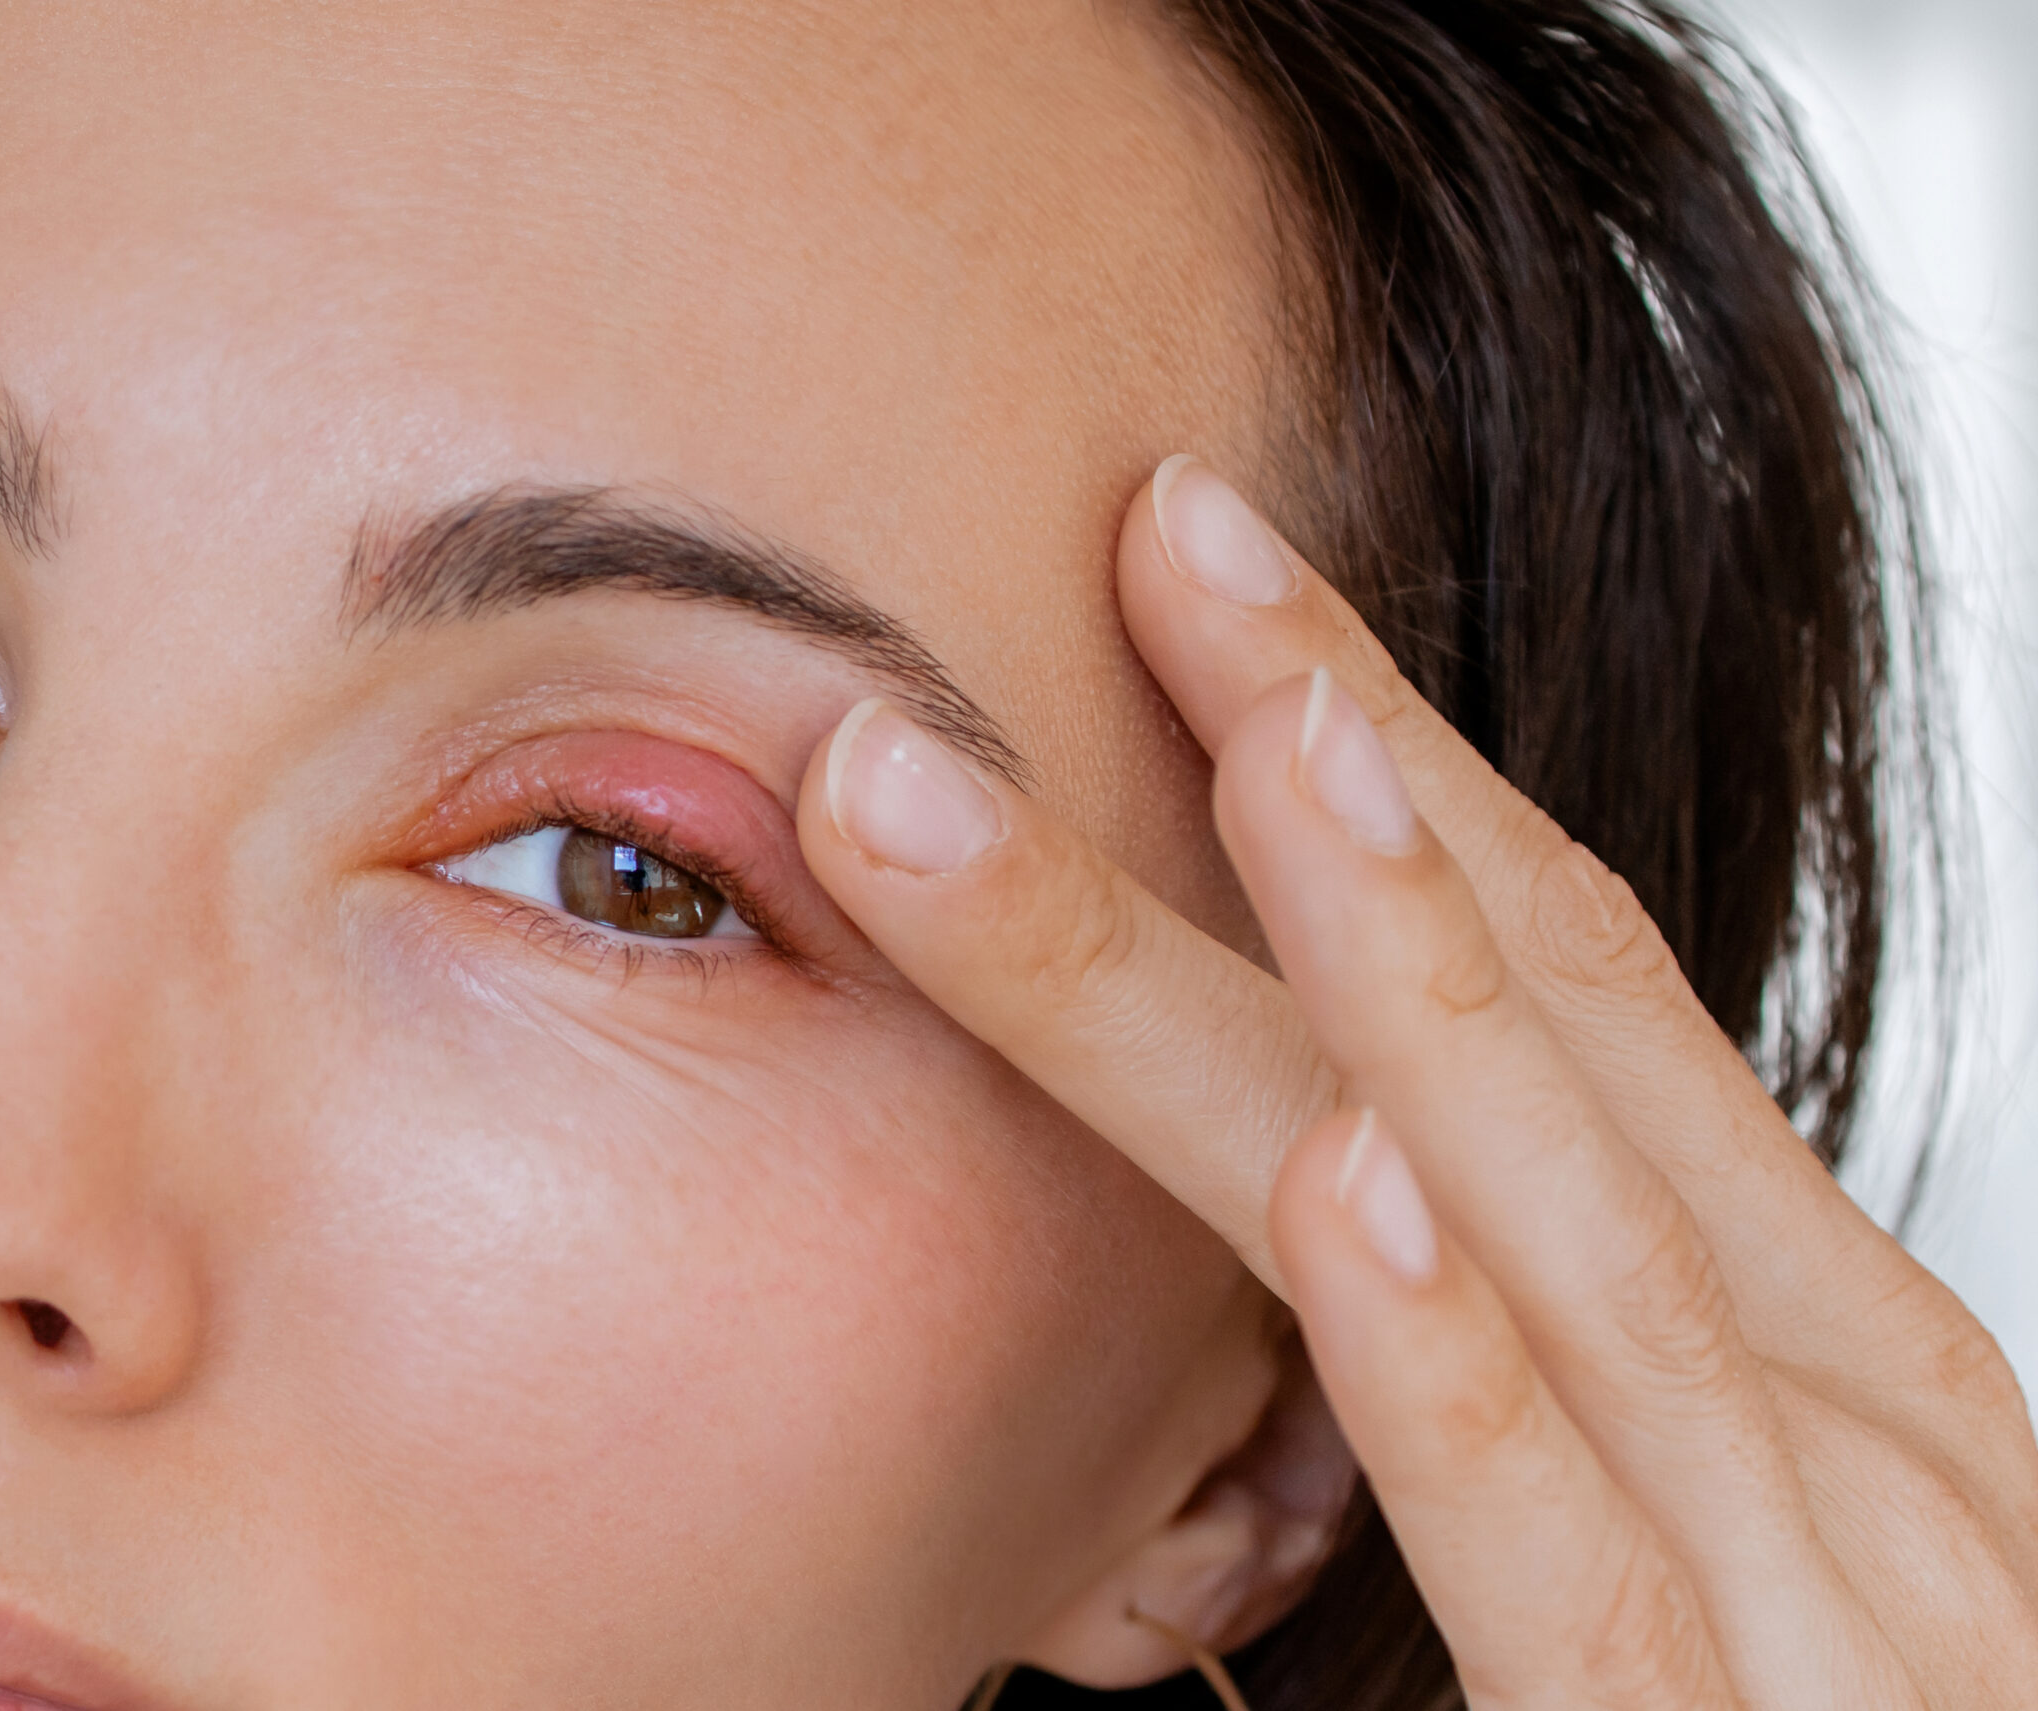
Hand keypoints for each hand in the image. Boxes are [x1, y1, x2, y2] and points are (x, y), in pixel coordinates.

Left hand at [796, 456, 2037, 1705]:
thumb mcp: (1688, 1531)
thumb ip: (1524, 1384)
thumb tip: (1330, 1199)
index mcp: (1790, 1356)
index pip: (1565, 988)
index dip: (1380, 760)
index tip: (1195, 582)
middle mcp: (1829, 1429)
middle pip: (1542, 1038)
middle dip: (1342, 776)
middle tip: (1163, 535)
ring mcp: (1819, 1604)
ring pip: (1562, 1237)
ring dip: (1399, 970)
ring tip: (1256, 733)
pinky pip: (1576, 1568)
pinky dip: (1473, 1378)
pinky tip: (1358, 1202)